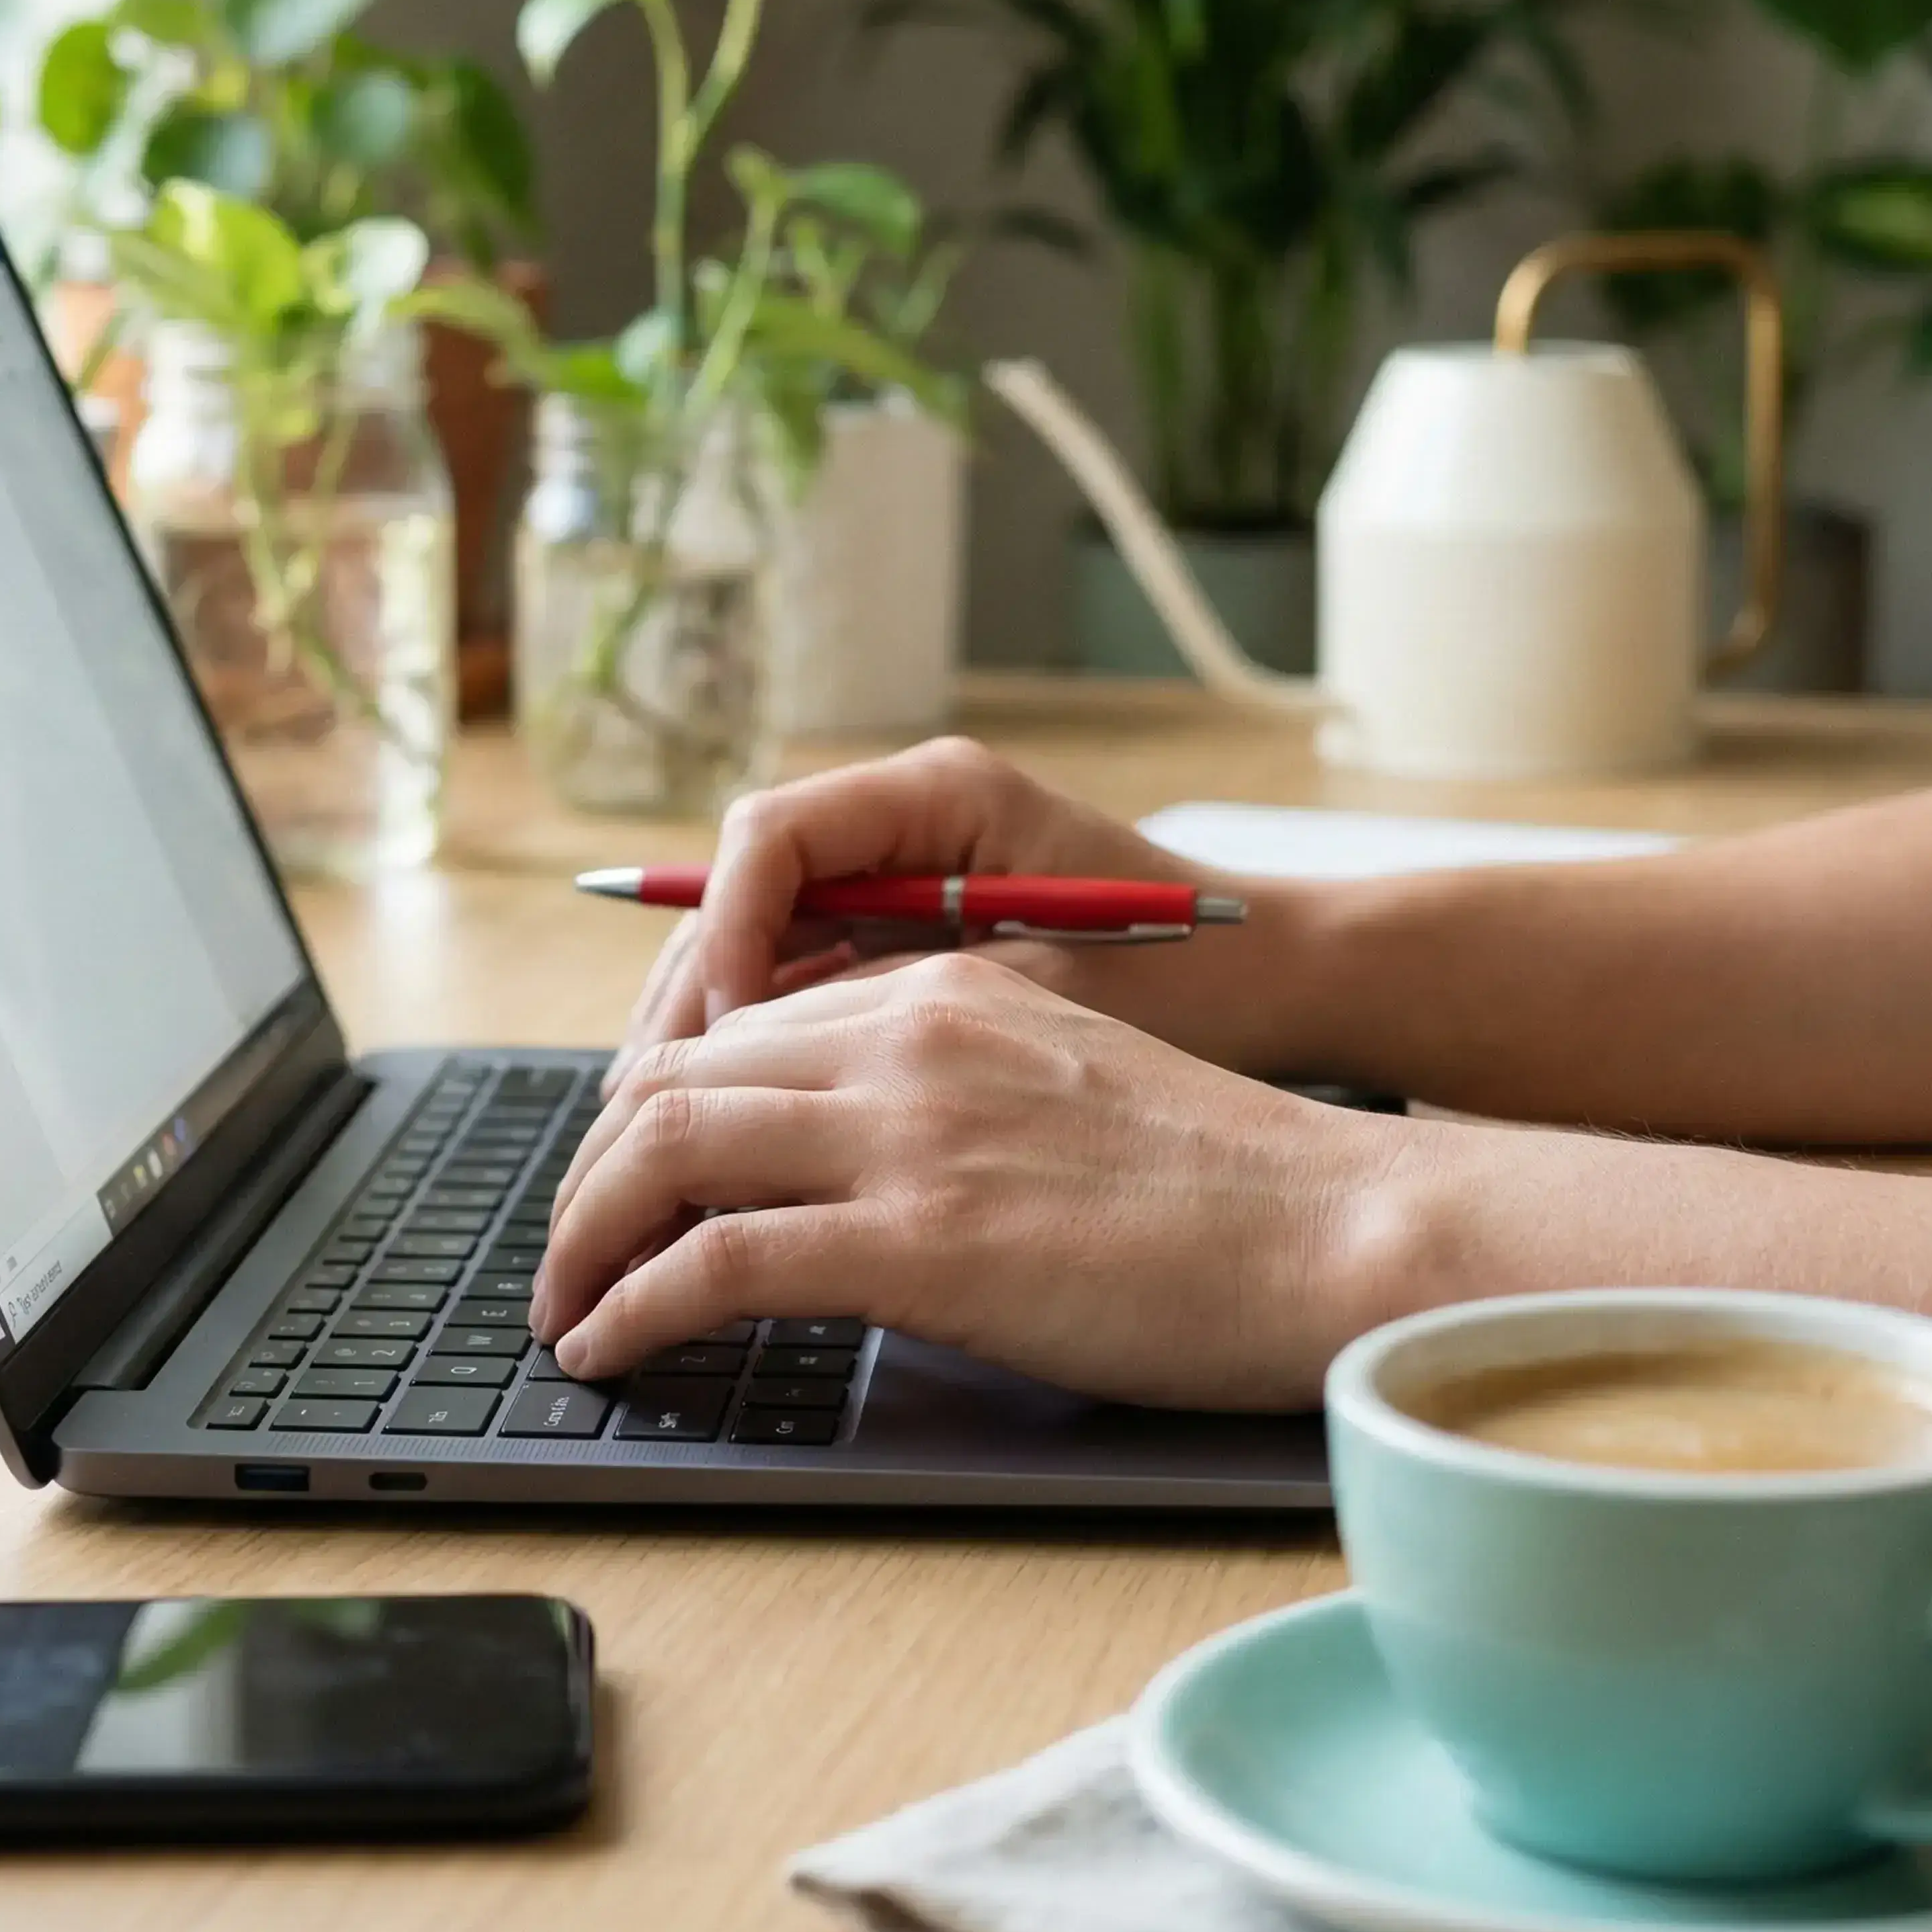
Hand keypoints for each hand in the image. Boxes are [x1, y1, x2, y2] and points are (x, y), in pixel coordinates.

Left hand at [531, 952, 1397, 1406]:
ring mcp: (906, 1134)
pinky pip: (712, 1261)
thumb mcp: (1060, 1087)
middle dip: (590, 1174)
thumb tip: (850, 1177)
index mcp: (941, 991)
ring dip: (583, 1238)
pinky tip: (608, 1350)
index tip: (620, 1186)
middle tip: (566, 1257)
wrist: (1333, 1227)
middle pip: (670, 1080)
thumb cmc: (1224, 1190)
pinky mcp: (915, 1239)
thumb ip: (947, 1099)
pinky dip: (632, 1308)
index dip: (647, 1114)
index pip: (734, 1033)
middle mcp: (904, 1037)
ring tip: (562, 1312)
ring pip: (663, 1153)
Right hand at [612, 736, 1298, 1083]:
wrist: (1288, 986)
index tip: (712, 1039)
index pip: (771, 838)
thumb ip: (901, 1002)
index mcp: (941, 795)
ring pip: (760, 943)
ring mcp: (906, 873)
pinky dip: (764, 1051)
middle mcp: (908, 816)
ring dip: (707, 1036)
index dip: (723, 935)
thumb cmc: (1192, 981)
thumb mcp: (1039, 993)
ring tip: (659, 1136)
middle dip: (688, 999)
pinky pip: (806, 980)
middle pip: (743, 892)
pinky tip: (731, 1130)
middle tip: (643, 1108)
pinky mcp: (913, 935)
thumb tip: (761, 1045)